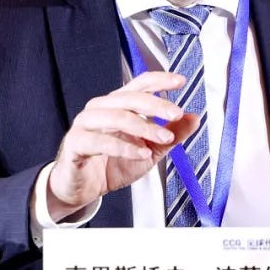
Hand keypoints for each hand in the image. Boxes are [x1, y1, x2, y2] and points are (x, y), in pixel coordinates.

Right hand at [46, 71, 199, 220]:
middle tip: (176, 114)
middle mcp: (100, 108)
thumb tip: (194, 118)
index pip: (140, 84)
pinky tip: (141, 154)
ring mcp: (86, 124)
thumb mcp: (150, 150)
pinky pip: (100, 141)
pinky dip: (124, 147)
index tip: (180, 82)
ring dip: (144, 127)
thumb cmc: (112, 164)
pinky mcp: (76, 144)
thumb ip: (171, 134)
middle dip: (156, 105)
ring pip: (116, 116)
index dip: (160, 80)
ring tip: (164, 138)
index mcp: (118, 104)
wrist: (83, 190)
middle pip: (130, 98)